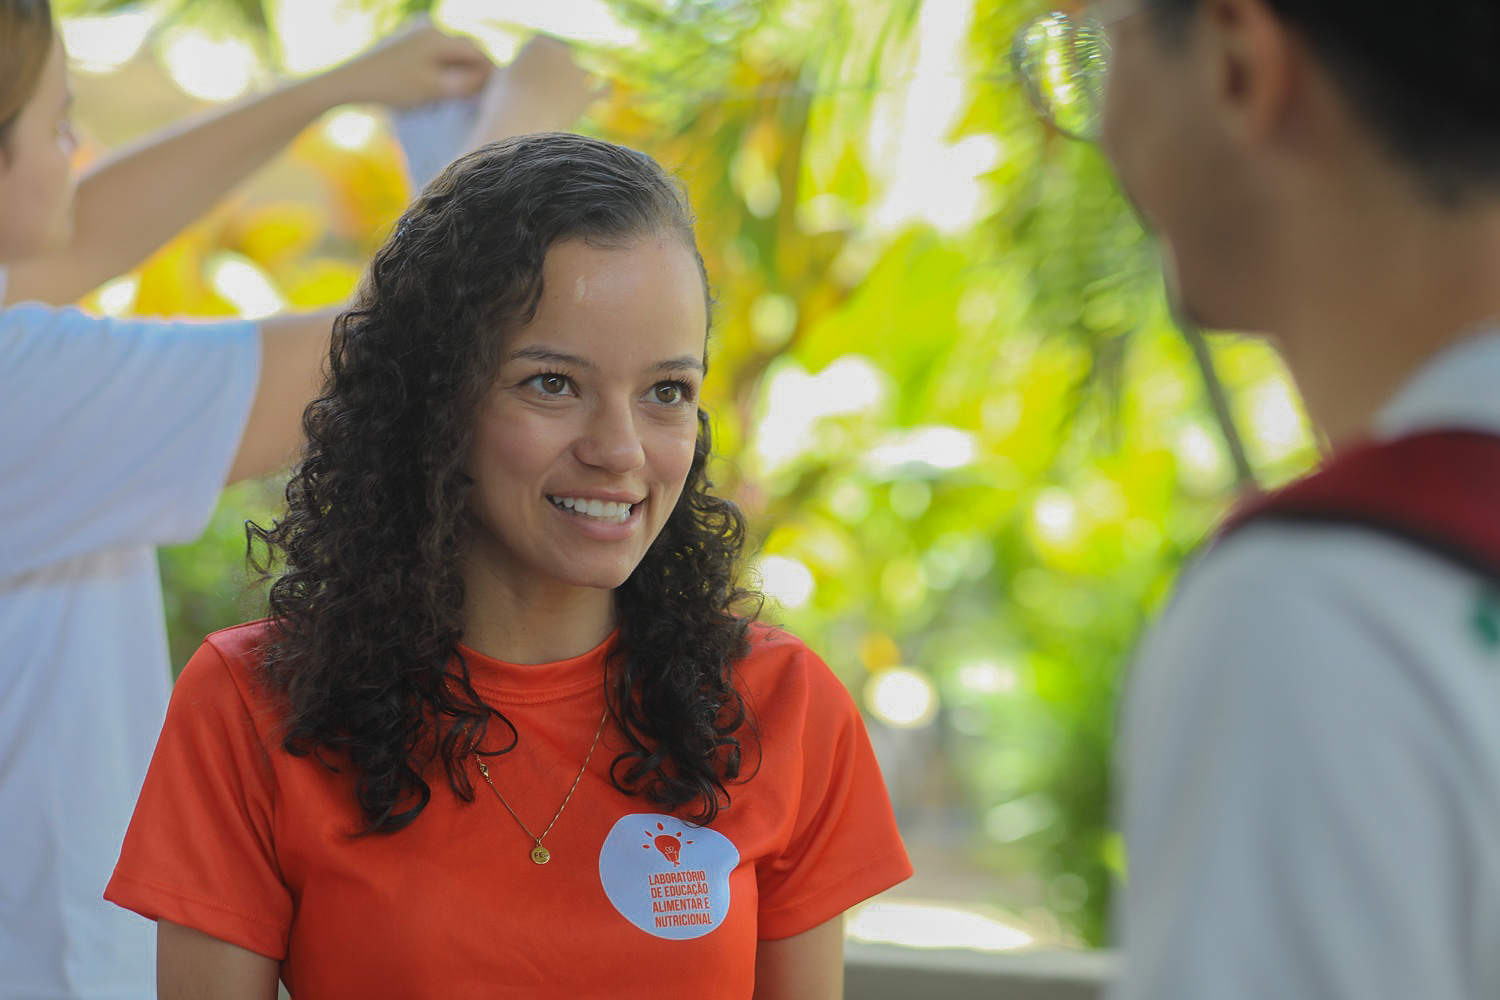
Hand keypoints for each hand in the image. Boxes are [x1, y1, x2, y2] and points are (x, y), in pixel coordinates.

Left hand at [326, 19, 493, 109]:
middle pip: (466, 52)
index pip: (478, 52)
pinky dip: (441, 77)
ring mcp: (418, 38)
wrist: (351, 83)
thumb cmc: (392, 87)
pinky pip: (436, 60)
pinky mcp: (409, 48)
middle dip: (473, 76)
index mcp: (439, 38)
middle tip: (473, 101)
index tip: (492, 96)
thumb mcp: (434, 89)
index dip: (489, 73)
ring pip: (451, 58)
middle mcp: (431, 32)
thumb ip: (465, 83)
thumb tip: (489, 80)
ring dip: (456, 79)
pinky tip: (432, 95)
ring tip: (448, 101)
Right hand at [465, 36, 602, 145]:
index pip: (544, 48)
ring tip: (568, 100)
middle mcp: (561, 52)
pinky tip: (606, 91)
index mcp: (540, 43)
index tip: (530, 79)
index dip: (538, 65)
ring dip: (578, 85)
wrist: (517, 123)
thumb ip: (515, 69)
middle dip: (559, 72)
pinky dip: (605, 91)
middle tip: (547, 92)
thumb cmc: (502, 102)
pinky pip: (603, 90)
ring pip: (583, 75)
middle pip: (565, 59)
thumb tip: (520, 74)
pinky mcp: (586, 96)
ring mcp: (576, 74)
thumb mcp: (501, 78)